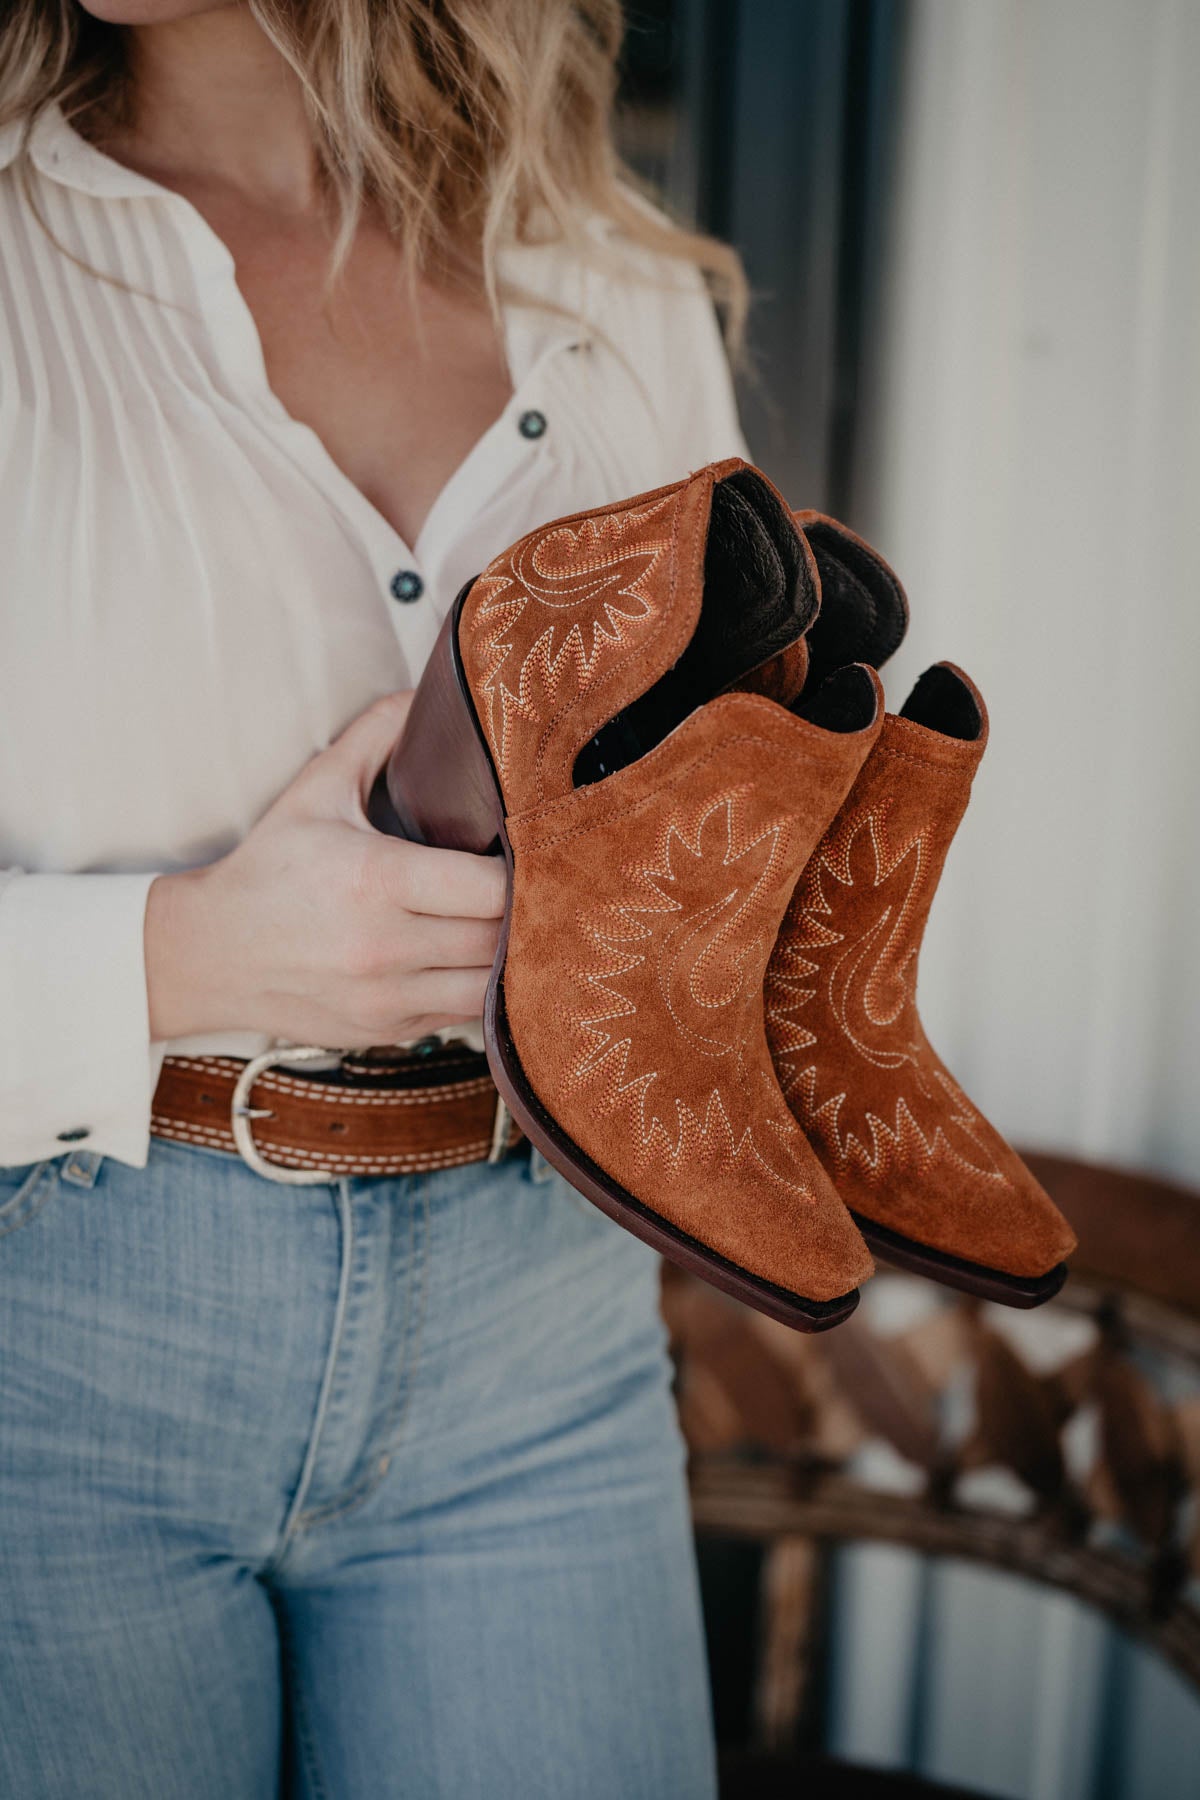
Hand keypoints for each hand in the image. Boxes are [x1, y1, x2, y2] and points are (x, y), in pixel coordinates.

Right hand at [144, 692, 504, 1045]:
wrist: (210, 954)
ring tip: (512, 925)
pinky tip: (474, 958)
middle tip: (534, 886)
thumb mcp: (315, 790)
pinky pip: (462, 1015)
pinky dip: (478, 988)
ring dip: (508, 958)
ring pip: (490, 986)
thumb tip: (424, 692)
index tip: (525, 850)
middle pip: (500, 938)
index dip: (521, 870)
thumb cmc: (268, 869)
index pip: (491, 887)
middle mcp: (385, 946)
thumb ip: (374, 735)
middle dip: (523, 912)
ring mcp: (387, 998)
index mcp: (376, 879)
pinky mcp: (387, 1031)